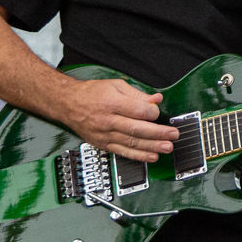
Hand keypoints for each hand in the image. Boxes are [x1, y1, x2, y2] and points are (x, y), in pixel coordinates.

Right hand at [56, 78, 175, 161]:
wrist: (67, 104)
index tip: (158, 111)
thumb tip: (157, 100)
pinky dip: (138, 156)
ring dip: (152, 147)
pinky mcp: (103, 144)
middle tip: (173, 134)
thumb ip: (138, 94)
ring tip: (167, 147)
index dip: (152, 112)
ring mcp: (104, 134)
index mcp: (112, 102)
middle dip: (158, 133)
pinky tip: (152, 156)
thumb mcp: (116, 86)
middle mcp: (108, 120)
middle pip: (137, 129)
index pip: (137, 110)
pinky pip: (123, 152)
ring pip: (131, 143)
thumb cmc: (92, 93)